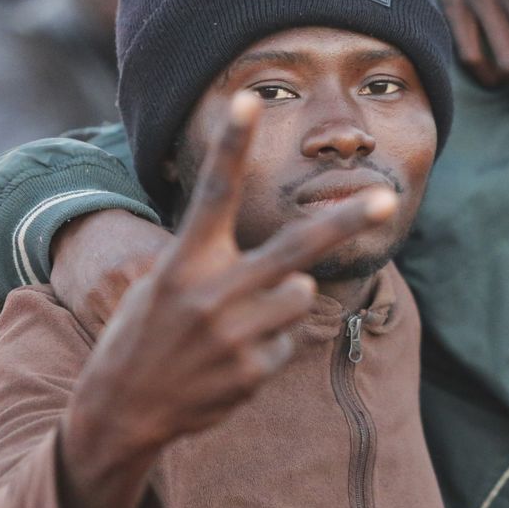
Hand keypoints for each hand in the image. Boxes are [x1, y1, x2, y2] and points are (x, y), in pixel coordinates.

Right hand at [69, 93, 397, 454]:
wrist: (122, 408)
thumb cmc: (147, 332)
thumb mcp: (162, 284)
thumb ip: (218, 265)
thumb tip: (297, 274)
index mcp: (185, 260)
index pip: (214, 191)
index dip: (232, 144)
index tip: (250, 99)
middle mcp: (212, 291)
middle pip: (294, 248)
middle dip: (344, 222)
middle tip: (386, 200)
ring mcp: (235, 333)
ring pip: (300, 294)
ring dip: (282, 301)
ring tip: (236, 323)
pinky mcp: (252, 370)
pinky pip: (287, 341)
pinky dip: (266, 347)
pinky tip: (229, 360)